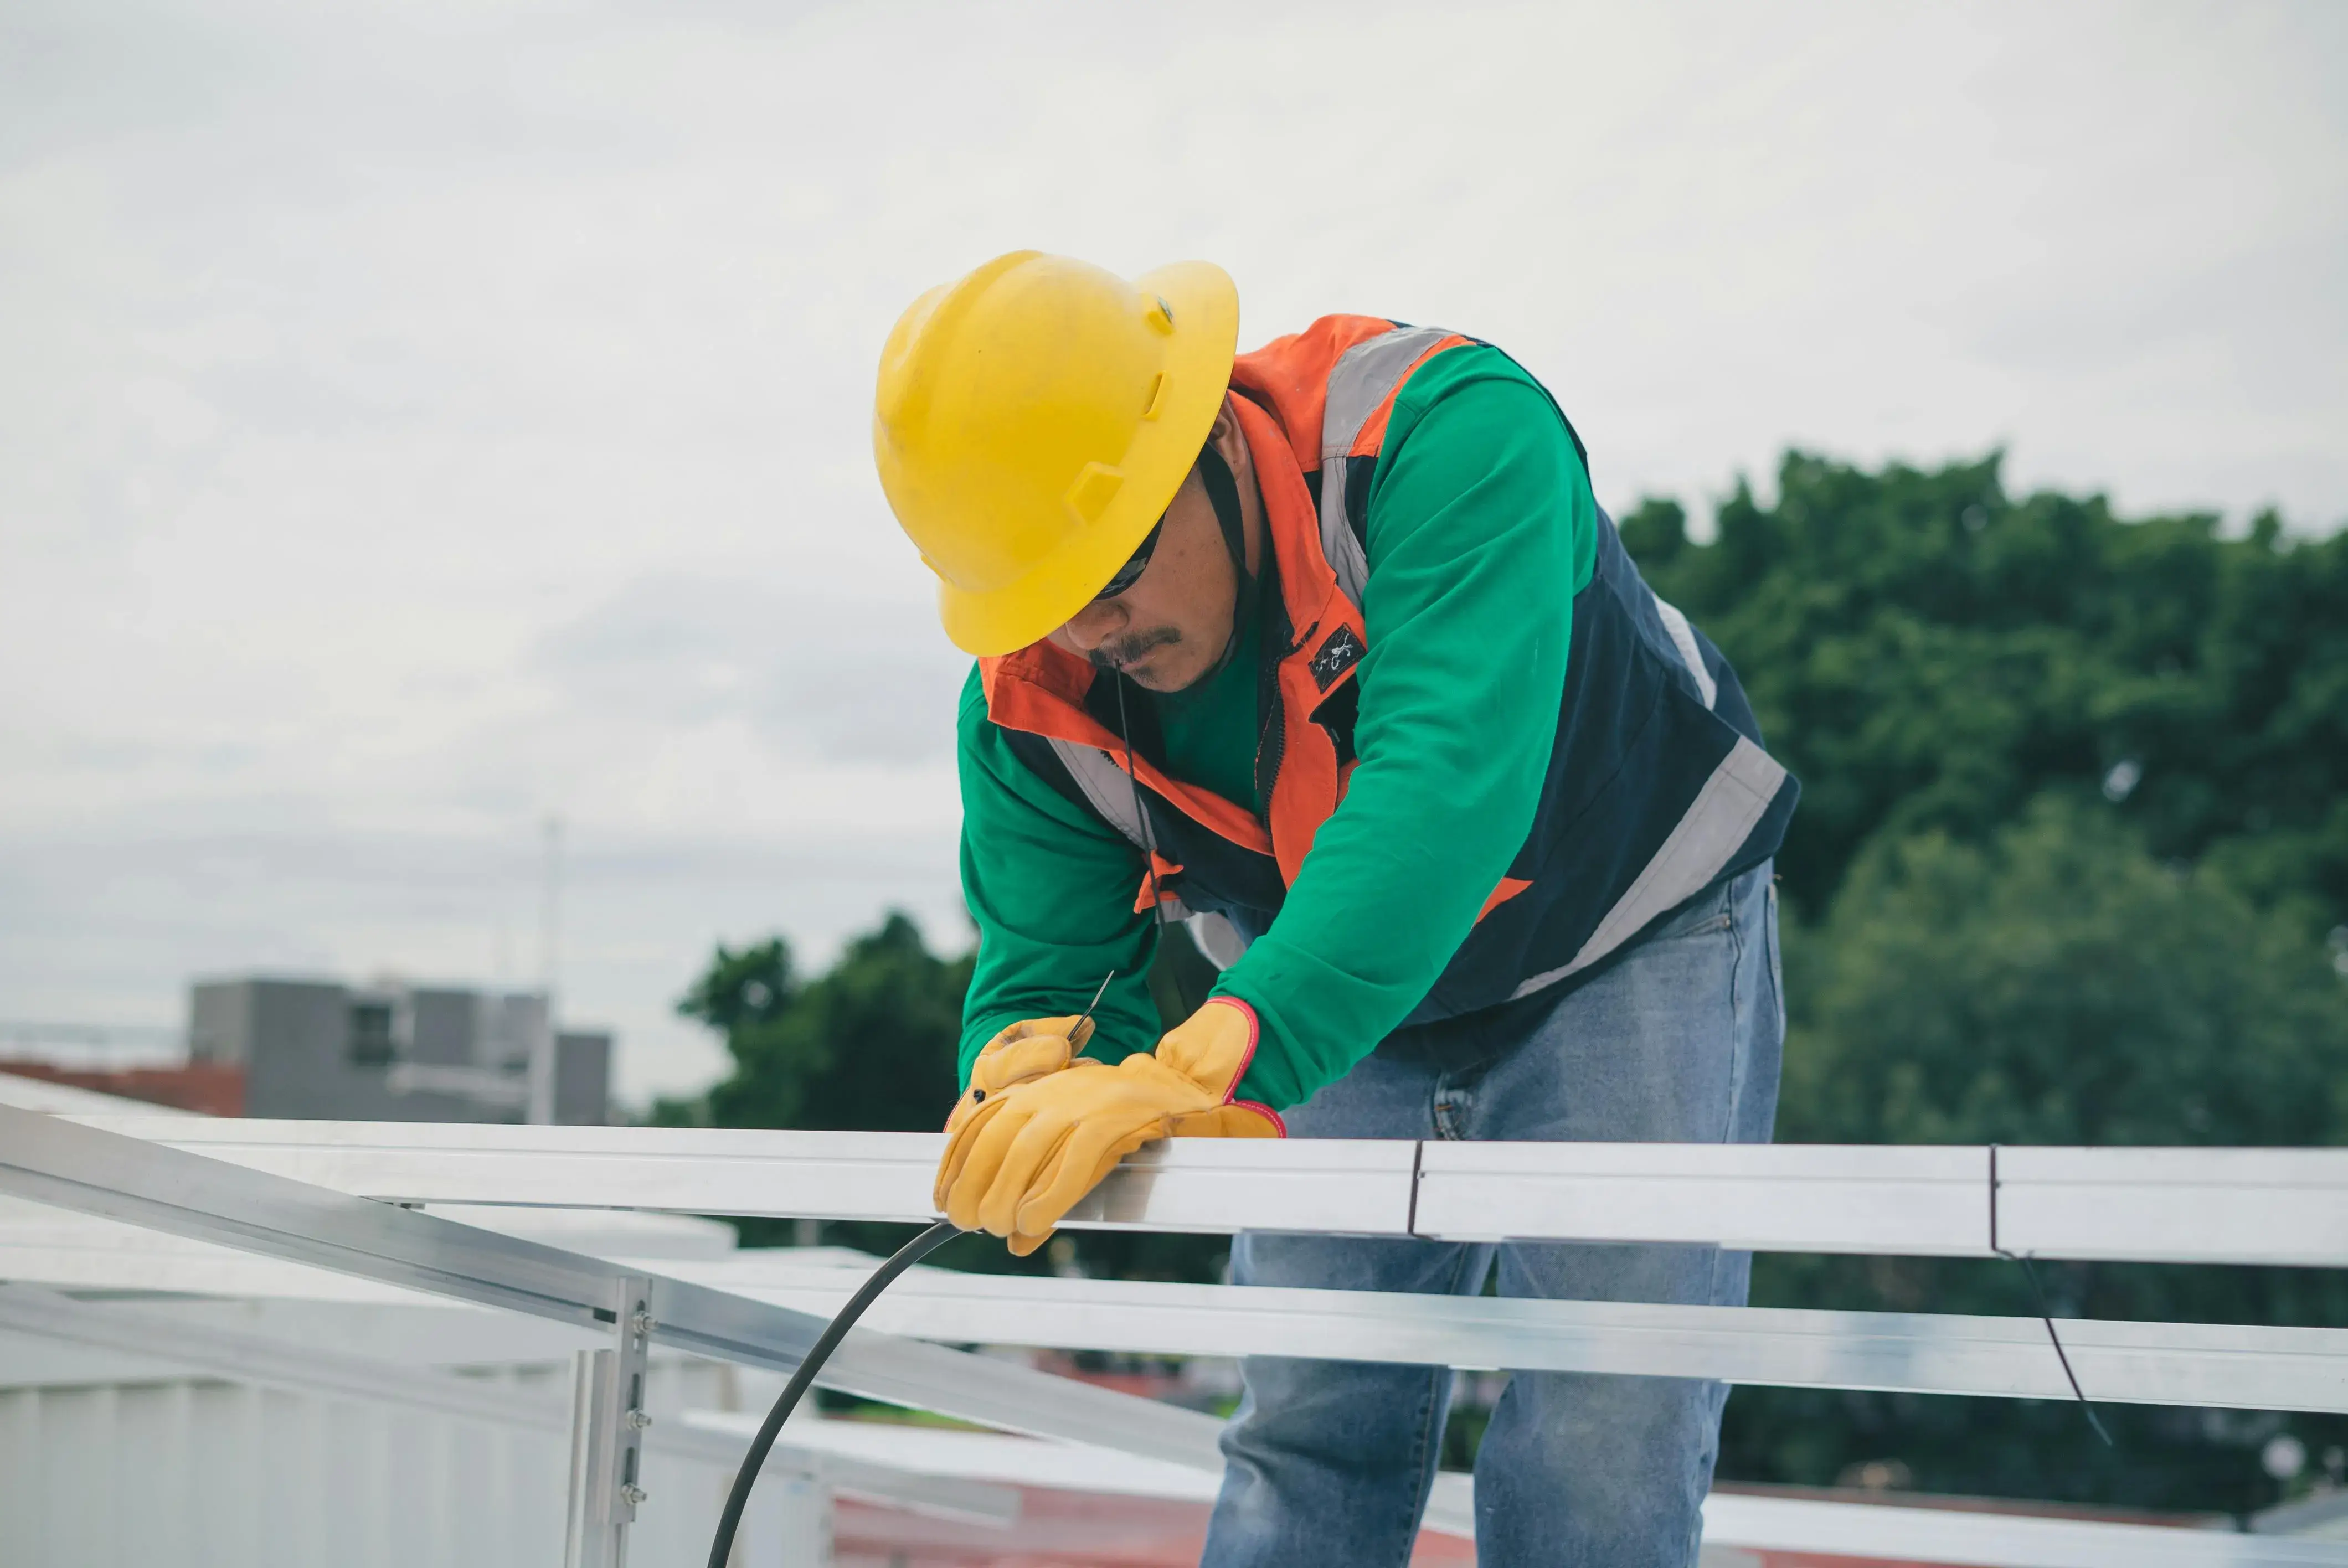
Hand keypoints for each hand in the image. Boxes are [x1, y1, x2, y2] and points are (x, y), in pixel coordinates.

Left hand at [934, 998, 1281, 1254]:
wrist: (1191, 1090)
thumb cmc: (1130, 1123)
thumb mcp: (1077, 1148)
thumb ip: (1043, 1187)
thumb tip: (1016, 1239)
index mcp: (1039, 1091)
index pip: (978, 1125)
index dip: (953, 1166)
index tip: (941, 1202)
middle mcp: (1054, 1092)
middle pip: (995, 1141)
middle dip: (975, 1187)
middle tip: (973, 1223)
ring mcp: (1084, 1103)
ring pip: (1026, 1151)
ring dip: (1005, 1195)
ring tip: (1000, 1226)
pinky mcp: (1115, 1119)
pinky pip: (1072, 1161)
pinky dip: (1048, 1195)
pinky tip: (1033, 1224)